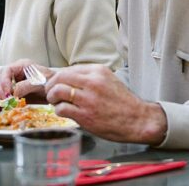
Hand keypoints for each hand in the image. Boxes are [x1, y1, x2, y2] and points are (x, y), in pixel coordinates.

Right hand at [0, 59, 50, 100]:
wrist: (56, 91)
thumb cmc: (50, 82)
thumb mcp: (40, 82)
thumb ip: (26, 86)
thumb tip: (12, 94)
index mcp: (21, 66)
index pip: (6, 71)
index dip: (4, 82)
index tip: (8, 93)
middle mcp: (14, 73)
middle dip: (0, 89)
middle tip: (5, 100)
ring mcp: (12, 83)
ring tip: (4, 103)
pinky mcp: (12, 93)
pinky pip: (2, 96)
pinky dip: (1, 100)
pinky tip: (4, 105)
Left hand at [44, 64, 166, 144]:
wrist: (137, 120)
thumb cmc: (123, 102)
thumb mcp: (109, 80)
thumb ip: (91, 77)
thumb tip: (68, 79)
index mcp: (98, 71)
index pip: (69, 69)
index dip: (59, 77)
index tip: (57, 83)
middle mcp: (93, 82)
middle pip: (60, 77)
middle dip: (51, 86)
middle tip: (51, 93)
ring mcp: (88, 99)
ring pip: (57, 91)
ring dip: (52, 97)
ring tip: (56, 102)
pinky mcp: (85, 115)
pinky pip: (62, 108)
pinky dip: (58, 110)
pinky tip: (64, 112)